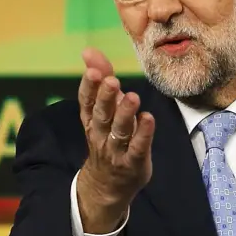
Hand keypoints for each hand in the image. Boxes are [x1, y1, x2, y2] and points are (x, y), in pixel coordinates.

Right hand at [75, 48, 154, 233]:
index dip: (89, 87)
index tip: (92, 70)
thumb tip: (88, 50)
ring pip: (119, 131)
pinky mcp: (134, 163)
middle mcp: (100, 134)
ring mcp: (116, 150)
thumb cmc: (106, 138)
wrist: (107, 185)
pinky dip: (143, 134)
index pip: (86, 102)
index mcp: (91, 120)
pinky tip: (149, 118)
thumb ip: (101, 80)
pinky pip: (138, 148)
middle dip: (105, 98)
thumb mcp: (101, 109)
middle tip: (112, 82)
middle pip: (101, 115)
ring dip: (125, 114)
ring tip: (133, 97)